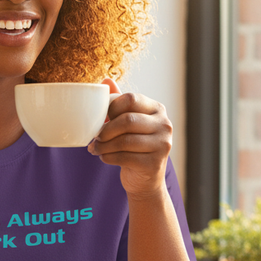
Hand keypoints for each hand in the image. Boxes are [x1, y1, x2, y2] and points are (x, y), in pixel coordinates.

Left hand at [89, 79, 172, 198]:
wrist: (145, 179)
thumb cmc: (134, 146)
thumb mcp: (128, 122)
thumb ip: (119, 102)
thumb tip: (105, 80)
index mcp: (157, 109)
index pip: (131, 99)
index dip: (111, 107)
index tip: (101, 118)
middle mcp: (164, 125)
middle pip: (127, 120)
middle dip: (106, 129)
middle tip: (95, 136)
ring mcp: (162, 145)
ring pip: (124, 140)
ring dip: (104, 145)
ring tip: (95, 148)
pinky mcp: (154, 163)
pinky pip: (124, 157)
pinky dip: (108, 157)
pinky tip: (104, 157)